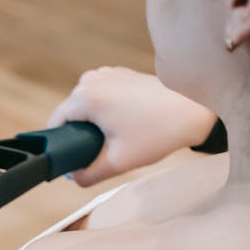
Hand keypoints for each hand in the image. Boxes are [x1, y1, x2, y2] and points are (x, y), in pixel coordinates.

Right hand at [47, 67, 218, 186]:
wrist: (195, 109)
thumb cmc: (157, 133)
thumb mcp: (117, 163)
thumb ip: (86, 175)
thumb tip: (71, 176)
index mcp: (85, 97)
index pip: (55, 124)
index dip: (59, 147)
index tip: (75, 163)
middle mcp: (91, 79)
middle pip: (70, 115)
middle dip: (79, 136)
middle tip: (104, 154)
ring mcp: (106, 73)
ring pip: (86, 107)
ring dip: (94, 125)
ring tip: (118, 140)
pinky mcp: (120, 74)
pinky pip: (101, 98)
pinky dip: (107, 113)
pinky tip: (126, 126)